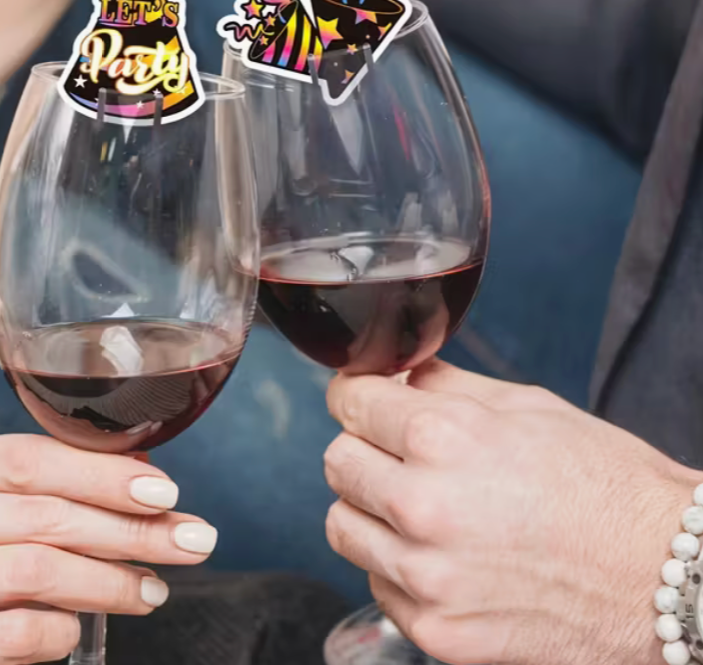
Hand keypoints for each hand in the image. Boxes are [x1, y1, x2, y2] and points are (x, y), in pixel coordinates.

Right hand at [0, 435, 217, 664]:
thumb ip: (59, 485)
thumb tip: (154, 490)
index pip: (34, 458)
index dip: (107, 474)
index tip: (168, 493)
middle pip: (45, 514)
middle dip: (130, 530)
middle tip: (189, 543)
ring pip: (35, 571)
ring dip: (109, 581)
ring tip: (153, 589)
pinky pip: (15, 635)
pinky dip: (61, 630)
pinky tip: (80, 627)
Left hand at [324, 361, 699, 664]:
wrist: (666, 577)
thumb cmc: (606, 485)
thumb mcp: (527, 406)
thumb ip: (445, 384)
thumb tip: (396, 372)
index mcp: (441, 438)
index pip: (349, 401)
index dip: (357, 393)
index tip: (365, 398)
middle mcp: (422, 507)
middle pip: (337, 460)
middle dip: (362, 446)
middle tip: (394, 451)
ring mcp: (427, 576)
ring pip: (341, 524)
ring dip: (368, 507)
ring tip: (414, 504)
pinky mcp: (437, 632)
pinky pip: (377, 582)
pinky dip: (396, 564)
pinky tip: (441, 553)